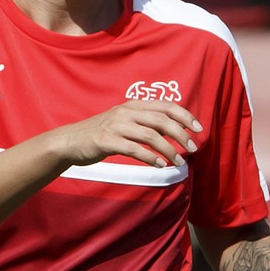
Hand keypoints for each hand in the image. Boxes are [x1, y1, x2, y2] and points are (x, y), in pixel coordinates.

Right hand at [56, 100, 201, 167]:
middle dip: (181, 134)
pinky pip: (134, 149)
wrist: (71, 141)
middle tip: (193, 148)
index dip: (184, 116)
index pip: (166, 105)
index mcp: (133, 105)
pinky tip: (160, 165)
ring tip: (178, 162)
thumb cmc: (103, 133)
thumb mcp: (125, 121)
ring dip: (168, 150)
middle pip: (161, 120)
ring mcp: (116, 126)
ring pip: (150, 136)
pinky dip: (150, 158)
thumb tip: (175, 131)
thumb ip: (146, 122)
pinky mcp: (106, 141)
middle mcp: (126, 112)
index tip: (199, 129)